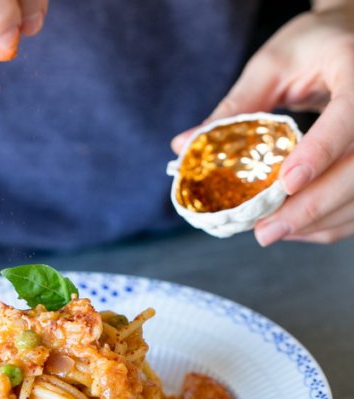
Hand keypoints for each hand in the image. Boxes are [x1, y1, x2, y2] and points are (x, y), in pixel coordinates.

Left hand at [172, 6, 353, 244]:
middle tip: (264, 232)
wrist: (352, 43)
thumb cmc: (311, 48)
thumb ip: (234, 107)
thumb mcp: (271, 66)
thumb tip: (183, 146)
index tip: (286, 183)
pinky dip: (327, 224)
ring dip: (316, 222)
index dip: (320, 151)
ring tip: (269, 232)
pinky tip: (292, 228)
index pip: (349, 115)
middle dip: (311, 207)